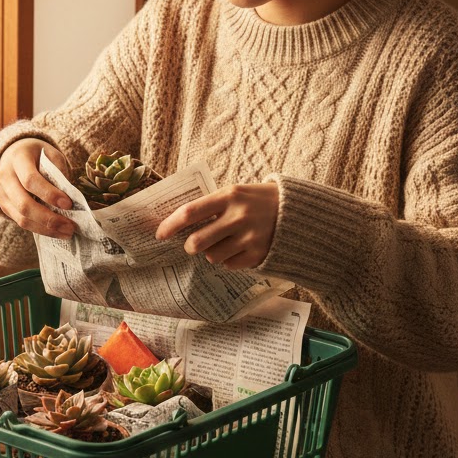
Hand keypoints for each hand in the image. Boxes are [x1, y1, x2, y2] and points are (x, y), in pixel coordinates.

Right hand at [0, 138, 74, 238]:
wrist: (13, 155)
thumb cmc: (37, 155)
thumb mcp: (51, 154)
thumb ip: (59, 171)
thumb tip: (69, 198)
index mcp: (17, 158)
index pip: (30, 180)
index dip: (49, 194)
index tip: (68, 204)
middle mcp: (4, 176)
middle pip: (24, 204)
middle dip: (49, 219)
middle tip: (70, 226)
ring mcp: (0, 193)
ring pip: (21, 218)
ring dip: (46, 229)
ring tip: (66, 232)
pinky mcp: (2, 206)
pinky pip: (20, 222)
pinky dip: (39, 229)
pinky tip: (55, 231)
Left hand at [155, 182, 278, 269]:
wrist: (298, 212)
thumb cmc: (258, 200)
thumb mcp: (236, 193)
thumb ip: (210, 205)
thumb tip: (177, 224)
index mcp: (229, 196)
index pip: (190, 212)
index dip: (170, 225)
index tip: (160, 234)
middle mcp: (238, 217)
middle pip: (197, 242)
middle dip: (189, 247)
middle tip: (191, 245)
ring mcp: (250, 237)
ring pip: (212, 257)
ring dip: (212, 253)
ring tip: (225, 242)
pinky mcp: (258, 254)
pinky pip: (229, 265)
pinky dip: (229, 260)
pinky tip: (240, 248)